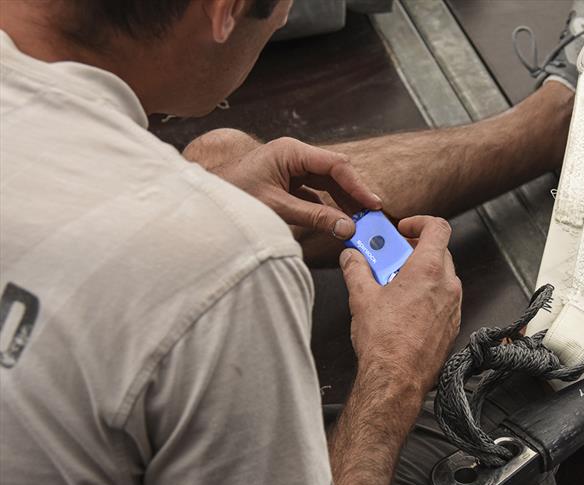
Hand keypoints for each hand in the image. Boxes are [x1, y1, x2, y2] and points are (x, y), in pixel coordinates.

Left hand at [212, 137, 381, 238]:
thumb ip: (314, 217)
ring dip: (342, 202)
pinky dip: (327, 207)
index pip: (335, 164)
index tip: (372, 205)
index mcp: (291, 152)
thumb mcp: (277, 209)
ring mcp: (290, 169)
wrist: (205, 204)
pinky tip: (337, 222)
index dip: (357, 186)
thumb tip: (347, 228)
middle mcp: (293, 156)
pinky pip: (315, 193)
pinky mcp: (286, 184)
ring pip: (327, 183)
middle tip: (370, 216)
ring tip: (358, 221)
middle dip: (353, 194)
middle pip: (334, 172)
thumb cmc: (233, 197)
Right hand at [340, 216, 461, 395]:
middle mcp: (447, 285)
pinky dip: (426, 295)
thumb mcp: (361, 297)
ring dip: (419, 274)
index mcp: (428, 270)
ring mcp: (453, 307)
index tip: (403, 228)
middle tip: (388, 259)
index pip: (438, 228)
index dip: (420, 222)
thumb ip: (356, 269)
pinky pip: (442, 299)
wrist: (396, 379)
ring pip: (440, 277)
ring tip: (391, 286)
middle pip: (438, 252)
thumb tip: (351, 257)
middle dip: (412, 251)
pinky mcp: (451, 325)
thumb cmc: (385, 342)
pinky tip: (403, 308)